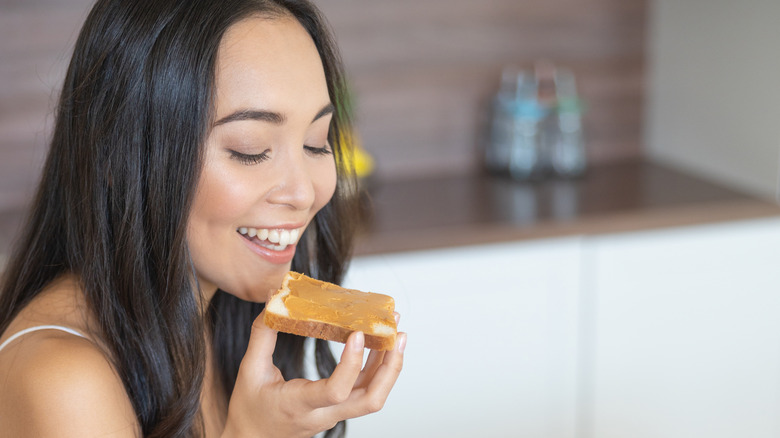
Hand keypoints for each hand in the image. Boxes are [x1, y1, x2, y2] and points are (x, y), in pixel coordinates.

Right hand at [222, 311, 405, 437]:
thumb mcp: (250, 370)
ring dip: (390, 365)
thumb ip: (262, 335)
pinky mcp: (340, 408)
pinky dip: (379, 367)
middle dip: (390, 367)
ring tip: (398, 333)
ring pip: (374, 396)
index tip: (358, 334)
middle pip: (371, 400)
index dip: (351, 363)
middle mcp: (324, 413)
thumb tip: (272, 299)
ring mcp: (335, 413)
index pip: (335, 391)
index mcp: (299, 405)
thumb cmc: (250, 410)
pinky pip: (366, 390)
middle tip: (396, 333)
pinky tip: (382, 345)